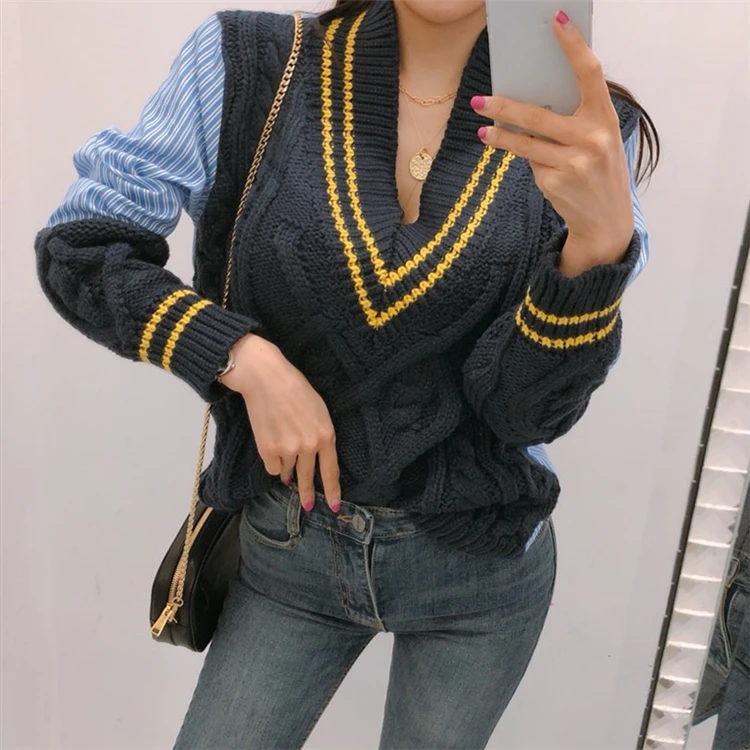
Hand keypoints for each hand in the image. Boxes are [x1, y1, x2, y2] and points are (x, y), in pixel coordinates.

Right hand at [220, 333, 340, 512]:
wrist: (266, 379)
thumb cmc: (295, 390)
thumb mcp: (319, 411)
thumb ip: (320, 435)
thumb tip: (314, 458)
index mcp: (326, 435)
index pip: (331, 470)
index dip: (332, 490)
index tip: (333, 506)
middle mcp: (309, 446)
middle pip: (308, 477)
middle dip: (307, 493)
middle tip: (307, 505)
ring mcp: (288, 449)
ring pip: (287, 472)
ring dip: (285, 467)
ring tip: (282, 444)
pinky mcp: (267, 450)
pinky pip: (271, 467)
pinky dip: (271, 461)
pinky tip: (270, 442)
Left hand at [472, 10, 634, 268]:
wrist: (607, 221)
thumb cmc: (598, 171)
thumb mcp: (597, 140)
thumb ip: (573, 119)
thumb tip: (528, 100)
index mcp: (606, 118)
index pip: (590, 72)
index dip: (573, 44)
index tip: (555, 19)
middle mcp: (593, 138)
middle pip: (538, 114)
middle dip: (504, 106)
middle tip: (480, 99)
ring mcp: (574, 162)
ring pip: (525, 142)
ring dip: (499, 136)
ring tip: (483, 131)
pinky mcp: (556, 182)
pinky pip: (530, 163)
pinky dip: (524, 159)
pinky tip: (523, 160)